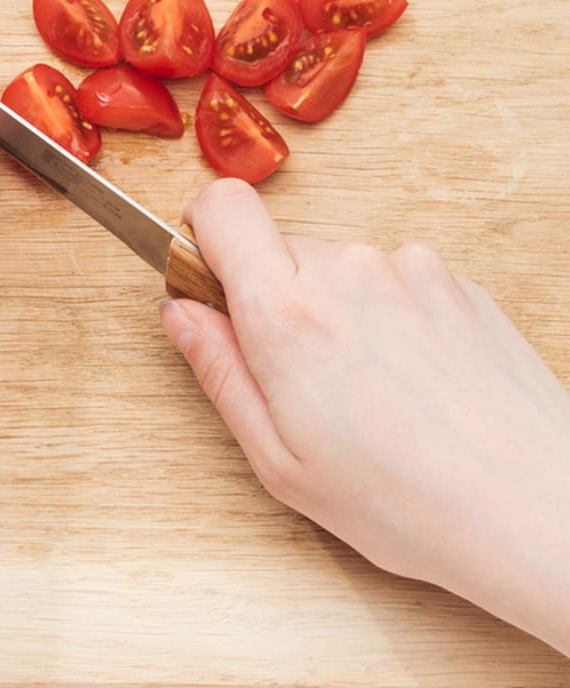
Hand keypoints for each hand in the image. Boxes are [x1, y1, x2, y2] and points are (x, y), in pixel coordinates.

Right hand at [161, 179, 569, 653]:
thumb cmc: (407, 500)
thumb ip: (219, 370)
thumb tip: (182, 315)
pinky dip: (388, 320)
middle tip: (296, 377)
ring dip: (335, 312)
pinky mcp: (458, 282)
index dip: (203, 236)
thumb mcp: (278, 457)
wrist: (534, 509)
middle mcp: (352, 271)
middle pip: (279, 248)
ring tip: (366, 393)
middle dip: (272, 299)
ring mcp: (412, 271)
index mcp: (290, 313)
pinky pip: (394, 283)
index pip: (222, 208)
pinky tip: (410, 385)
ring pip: (339, 268)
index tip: (208, 282)